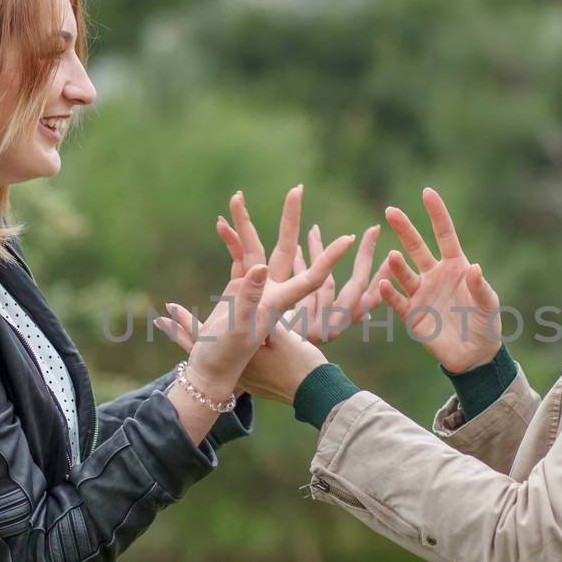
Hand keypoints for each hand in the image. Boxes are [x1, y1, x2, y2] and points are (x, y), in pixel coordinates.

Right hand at [158, 185, 352, 396]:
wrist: (211, 372)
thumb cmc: (228, 358)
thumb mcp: (240, 328)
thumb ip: (248, 297)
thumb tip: (260, 268)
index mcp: (280, 304)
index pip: (313, 277)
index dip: (330, 257)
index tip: (350, 238)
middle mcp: (272, 293)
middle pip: (285, 250)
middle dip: (290, 219)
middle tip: (297, 188)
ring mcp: (255, 290)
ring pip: (256, 249)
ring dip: (245, 224)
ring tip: (236, 196)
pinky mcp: (237, 290)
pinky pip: (237, 259)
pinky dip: (229, 242)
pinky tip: (221, 224)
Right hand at [380, 187, 503, 373]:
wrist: (474, 355)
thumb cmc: (485, 324)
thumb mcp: (489, 304)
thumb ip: (480, 286)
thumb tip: (473, 268)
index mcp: (455, 266)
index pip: (444, 235)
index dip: (436, 214)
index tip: (427, 193)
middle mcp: (434, 275)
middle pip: (416, 248)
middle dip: (404, 229)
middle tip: (390, 211)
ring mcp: (421, 294)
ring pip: (404, 274)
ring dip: (398, 265)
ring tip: (393, 255)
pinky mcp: (411, 314)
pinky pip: (397, 301)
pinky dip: (389, 293)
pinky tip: (383, 283)